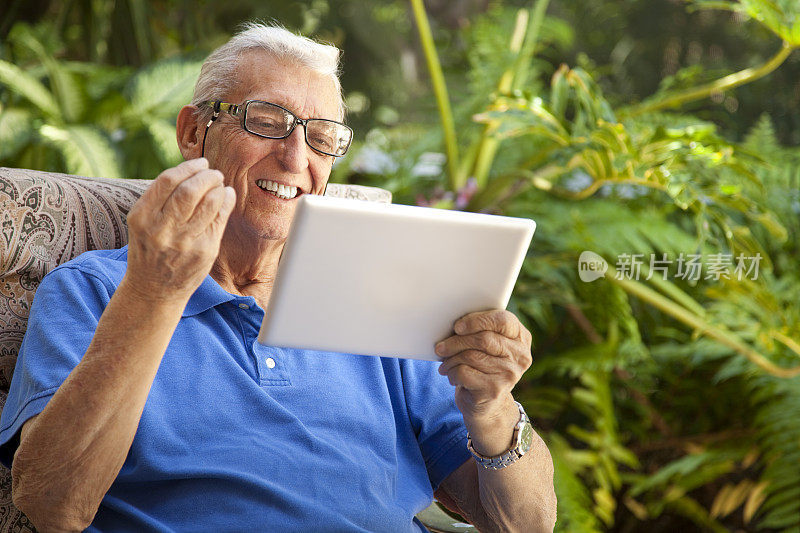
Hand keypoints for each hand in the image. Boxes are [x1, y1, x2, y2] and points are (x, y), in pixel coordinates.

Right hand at [125, 158, 235, 302]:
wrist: (154, 290)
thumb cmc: (151, 248)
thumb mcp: (143, 222)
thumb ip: (162, 198)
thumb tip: (194, 169)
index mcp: (142, 217)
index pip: (168, 181)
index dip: (189, 167)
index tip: (201, 163)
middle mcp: (162, 230)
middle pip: (190, 190)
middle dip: (207, 176)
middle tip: (215, 173)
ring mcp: (185, 242)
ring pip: (209, 203)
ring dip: (219, 188)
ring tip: (220, 185)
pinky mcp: (204, 252)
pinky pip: (220, 219)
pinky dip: (227, 202)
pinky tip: (227, 196)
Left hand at [435, 310, 532, 421]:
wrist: (488, 403)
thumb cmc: (484, 366)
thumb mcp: (489, 347)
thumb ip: (481, 331)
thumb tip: (453, 325)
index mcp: (521, 338)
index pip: (503, 321)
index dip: (478, 320)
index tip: (457, 326)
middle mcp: (520, 356)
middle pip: (484, 339)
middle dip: (456, 341)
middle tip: (440, 347)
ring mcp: (509, 374)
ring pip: (471, 356)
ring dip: (451, 359)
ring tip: (444, 362)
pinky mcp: (495, 389)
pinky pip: (464, 372)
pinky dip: (452, 372)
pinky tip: (452, 376)